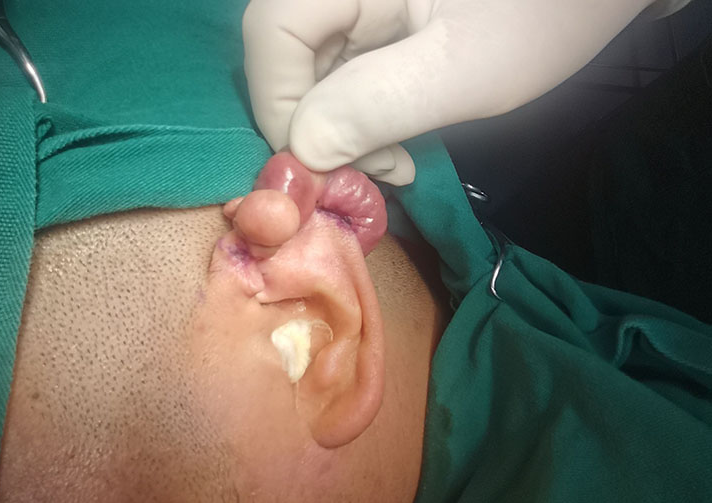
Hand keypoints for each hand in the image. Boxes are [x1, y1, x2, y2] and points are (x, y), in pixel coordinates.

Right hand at [243, 0, 656, 184]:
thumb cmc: (545, 15)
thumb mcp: (463, 70)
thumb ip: (376, 105)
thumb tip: (302, 149)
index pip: (271, 31)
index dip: (279, 104)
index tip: (323, 166)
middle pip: (283, 52)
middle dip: (314, 125)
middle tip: (370, 171)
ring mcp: (358, 0)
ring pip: (308, 68)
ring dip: (336, 128)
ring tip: (390, 162)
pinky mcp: (375, 20)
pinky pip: (339, 71)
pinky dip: (357, 116)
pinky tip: (392, 143)